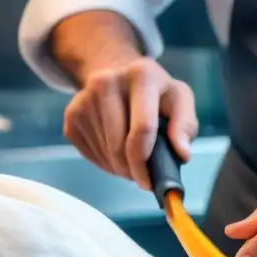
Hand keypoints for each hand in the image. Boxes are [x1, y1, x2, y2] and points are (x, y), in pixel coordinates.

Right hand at [63, 58, 198, 189]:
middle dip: (131, 170)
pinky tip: (114, 150)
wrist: (118, 75)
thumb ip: (185, 125)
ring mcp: (84, 99)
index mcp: (141, 75)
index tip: (149, 181)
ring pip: (104, 154)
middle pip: (118, 147)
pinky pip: (88, 154)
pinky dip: (104, 162)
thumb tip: (181, 153)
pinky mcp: (71, 116)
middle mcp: (106, 82)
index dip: (145, 163)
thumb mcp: (179, 99)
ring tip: (130, 158)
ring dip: (118, 167)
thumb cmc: (154, 93)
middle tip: (140, 176)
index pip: (142, 129)